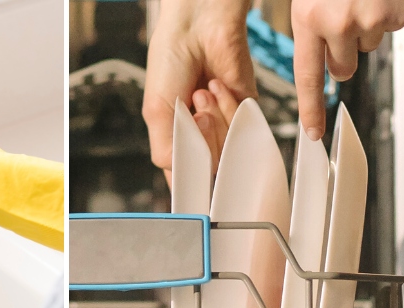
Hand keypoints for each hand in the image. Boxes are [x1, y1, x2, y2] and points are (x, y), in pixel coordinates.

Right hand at [143, 0, 255, 183]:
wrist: (198, 28)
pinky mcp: (246, 112)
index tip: (189, 176)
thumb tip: (185, 182)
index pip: (185, 179)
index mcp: (174, 142)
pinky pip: (243, 128)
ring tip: (201, 92)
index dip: (189, 179)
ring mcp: (224, 127)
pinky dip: (229, 107)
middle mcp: (201, 138)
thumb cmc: (171, 60)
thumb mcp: (157, 112)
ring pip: (227, 150)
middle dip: (199, 137)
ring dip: (213, 118)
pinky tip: (217, 87)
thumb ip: (168, 153)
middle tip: (190, 109)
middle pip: (208, 168)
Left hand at [292, 0, 403, 138]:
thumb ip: (310, 26)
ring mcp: (372, 19)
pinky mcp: (399, 14)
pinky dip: (390, 13)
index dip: (311, 109)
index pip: (306, 77)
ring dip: (366, 28)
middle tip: (343, 23)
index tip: (313, 133)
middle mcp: (338, 23)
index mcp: (308, 18)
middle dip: (342, 55)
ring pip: (368, 46)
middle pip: (342, 69)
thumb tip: (318, 63)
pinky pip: (393, 28)